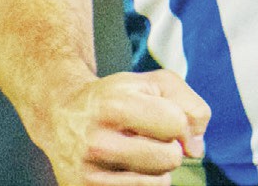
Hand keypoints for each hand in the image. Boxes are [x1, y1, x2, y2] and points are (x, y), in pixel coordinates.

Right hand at [44, 69, 209, 185]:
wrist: (60, 115)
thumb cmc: (115, 97)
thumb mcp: (151, 82)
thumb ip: (188, 104)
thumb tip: (196, 148)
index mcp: (115, 105)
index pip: (175, 124)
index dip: (181, 122)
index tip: (169, 118)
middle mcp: (99, 143)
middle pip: (169, 159)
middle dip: (170, 147)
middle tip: (151, 137)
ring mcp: (90, 176)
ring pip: (158, 183)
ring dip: (156, 168)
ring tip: (136, 151)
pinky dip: (141, 183)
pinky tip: (125, 168)